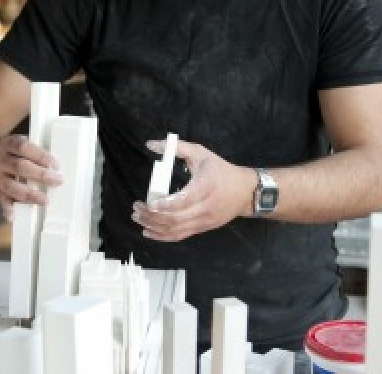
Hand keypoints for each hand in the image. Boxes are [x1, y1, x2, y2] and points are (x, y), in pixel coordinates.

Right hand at [0, 134, 63, 218]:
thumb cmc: (10, 151)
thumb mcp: (18, 143)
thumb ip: (33, 152)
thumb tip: (54, 167)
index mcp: (7, 144)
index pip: (23, 147)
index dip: (40, 156)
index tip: (55, 164)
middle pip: (19, 167)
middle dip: (40, 175)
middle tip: (57, 180)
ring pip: (11, 186)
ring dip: (29, 195)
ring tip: (44, 200)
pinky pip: (0, 200)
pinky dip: (8, 209)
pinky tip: (15, 215)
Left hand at [131, 139, 257, 241]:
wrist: (245, 192)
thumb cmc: (220, 170)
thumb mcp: (201, 153)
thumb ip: (176, 147)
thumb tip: (151, 145)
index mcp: (206, 187)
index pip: (184, 200)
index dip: (165, 204)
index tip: (149, 202)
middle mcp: (205, 207)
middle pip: (176, 218)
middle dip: (152, 216)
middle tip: (136, 208)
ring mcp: (204, 221)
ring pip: (176, 230)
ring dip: (154, 226)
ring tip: (138, 218)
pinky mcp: (202, 229)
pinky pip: (180, 236)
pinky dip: (162, 236)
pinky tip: (148, 231)